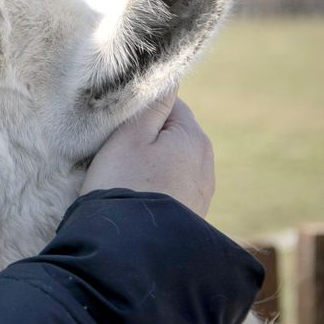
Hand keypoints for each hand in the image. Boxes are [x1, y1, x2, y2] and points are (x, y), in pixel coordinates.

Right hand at [80, 90, 215, 216]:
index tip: (117, 128)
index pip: (170, 105)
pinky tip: (137, 197)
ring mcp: (202, 192)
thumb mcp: (130, 136)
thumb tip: (169, 77)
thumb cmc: (124, 183)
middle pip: (173, 134)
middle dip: (148, 138)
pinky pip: (173, 187)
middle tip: (117, 153)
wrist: (130, 246)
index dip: (140, 113)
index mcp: (193, 138)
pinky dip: (156, 186)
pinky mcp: (194, 214)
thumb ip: (151, 104)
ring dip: (152, 164)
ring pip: (173, 161)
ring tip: (125, 179)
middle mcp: (206, 163)